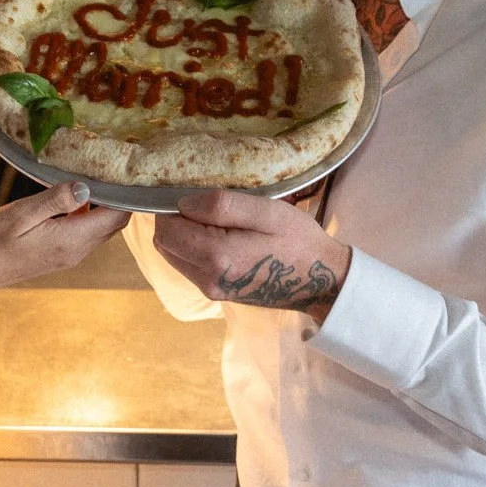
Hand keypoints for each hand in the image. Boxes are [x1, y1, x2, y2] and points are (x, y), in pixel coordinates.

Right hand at [0, 181, 129, 294]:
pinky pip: (86, 232)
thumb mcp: (21, 214)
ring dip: (102, 205)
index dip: (125, 194)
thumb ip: (55, 200)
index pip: (117, 217)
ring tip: (89, 177)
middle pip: (114, 223)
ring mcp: (70, 255)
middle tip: (107, 167)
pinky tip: (69, 198)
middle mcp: (77, 251)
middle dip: (117, 198)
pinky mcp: (61, 254)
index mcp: (72, 239)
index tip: (120, 169)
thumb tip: (85, 187)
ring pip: (101, 228)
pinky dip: (87, 214)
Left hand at [151, 190, 351, 318]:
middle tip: (208, 206)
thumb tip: (183, 203)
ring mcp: (210, 289)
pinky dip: (194, 247)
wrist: (321, 279)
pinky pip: (188, 265)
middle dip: (176, 220)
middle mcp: (207, 279)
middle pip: (164, 243)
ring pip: (174, 254)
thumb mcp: (267, 212)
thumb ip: (222, 205)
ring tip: (218, 221)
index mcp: (217, 257)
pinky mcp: (216, 292)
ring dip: (185, 234)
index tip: (197, 194)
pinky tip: (222, 237)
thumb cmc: (298, 240)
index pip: (166, 228)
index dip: (173, 206)